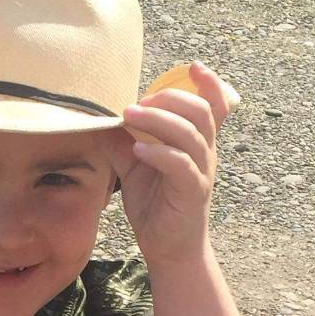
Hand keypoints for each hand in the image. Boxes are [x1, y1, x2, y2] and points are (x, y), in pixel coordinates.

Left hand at [105, 62, 234, 273]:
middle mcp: (204, 153)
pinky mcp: (192, 192)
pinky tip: (137, 150)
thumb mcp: (133, 168)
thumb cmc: (155, 206)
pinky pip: (181, 165)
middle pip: (201, 111)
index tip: (194, 66)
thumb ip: (122, 142)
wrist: (168, 249)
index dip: (210, 83)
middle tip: (137, 103)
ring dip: (159, 120)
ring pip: (192, 134)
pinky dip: (159, 153)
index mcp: (196, 142)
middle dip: (169, 98)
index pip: (216, 106)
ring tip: (130, 116)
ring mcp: (201, 172)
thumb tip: (99, 119)